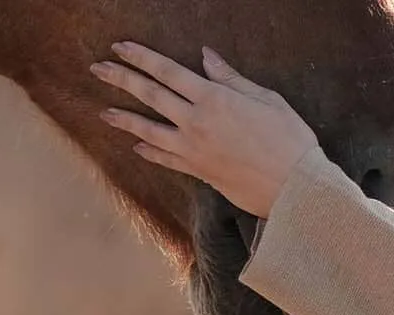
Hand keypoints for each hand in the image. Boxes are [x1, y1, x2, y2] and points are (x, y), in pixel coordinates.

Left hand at [92, 44, 319, 218]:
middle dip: (121, 79)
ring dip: (124, 119)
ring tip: (104, 113)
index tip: (119, 47)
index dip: (140, 57)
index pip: (167, 71)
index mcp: (213, 98)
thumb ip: (231, 79)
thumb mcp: (265, 99)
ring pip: (150, 130)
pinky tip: (137, 146)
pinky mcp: (201, 173)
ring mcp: (195, 150)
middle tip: (97, 69)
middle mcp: (197, 123)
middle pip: (150, 95)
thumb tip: (206, 58)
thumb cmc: (289, 140)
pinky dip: (150, 152)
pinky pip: (167, 160)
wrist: (295, 189)